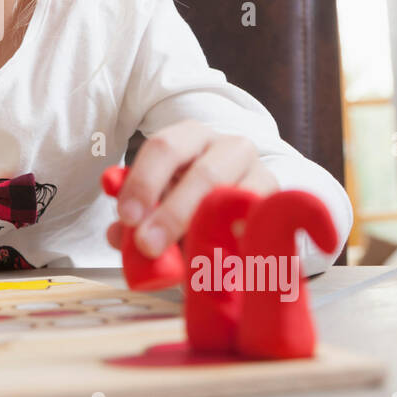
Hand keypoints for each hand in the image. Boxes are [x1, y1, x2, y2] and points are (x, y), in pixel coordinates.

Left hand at [105, 120, 278, 256]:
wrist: (241, 211)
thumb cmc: (190, 204)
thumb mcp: (159, 206)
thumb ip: (136, 218)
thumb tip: (117, 234)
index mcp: (190, 137)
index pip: (163, 147)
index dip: (143, 182)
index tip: (128, 217)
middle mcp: (228, 146)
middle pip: (203, 173)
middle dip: (172, 213)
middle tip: (148, 245)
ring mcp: (260, 172)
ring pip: (235, 199)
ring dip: (208, 231)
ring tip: (186, 259)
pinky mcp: (279, 203)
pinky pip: (259, 222)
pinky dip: (239, 241)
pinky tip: (222, 258)